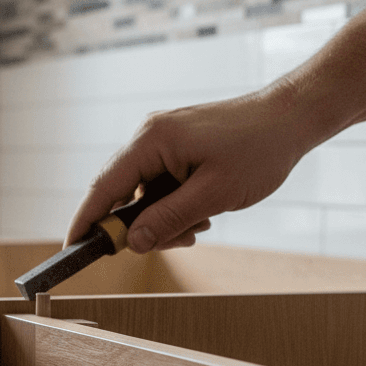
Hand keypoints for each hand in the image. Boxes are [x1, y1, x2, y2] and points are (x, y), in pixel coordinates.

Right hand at [66, 80, 311, 252]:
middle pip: (121, 195)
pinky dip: (175, 207)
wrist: (293, 117)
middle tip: (176, 241)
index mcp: (152, 141)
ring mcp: (163, 142)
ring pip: (144, 196)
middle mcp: (150, 138)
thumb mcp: (213, 195)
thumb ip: (168, 219)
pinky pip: (161, 187)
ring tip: (200, 226)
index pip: (103, 188)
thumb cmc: (259, 150)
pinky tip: (203, 213)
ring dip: (164, 220)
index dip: (86, 221)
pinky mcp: (177, 148)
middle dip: (140, 227)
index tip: (73, 248)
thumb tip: (133, 243)